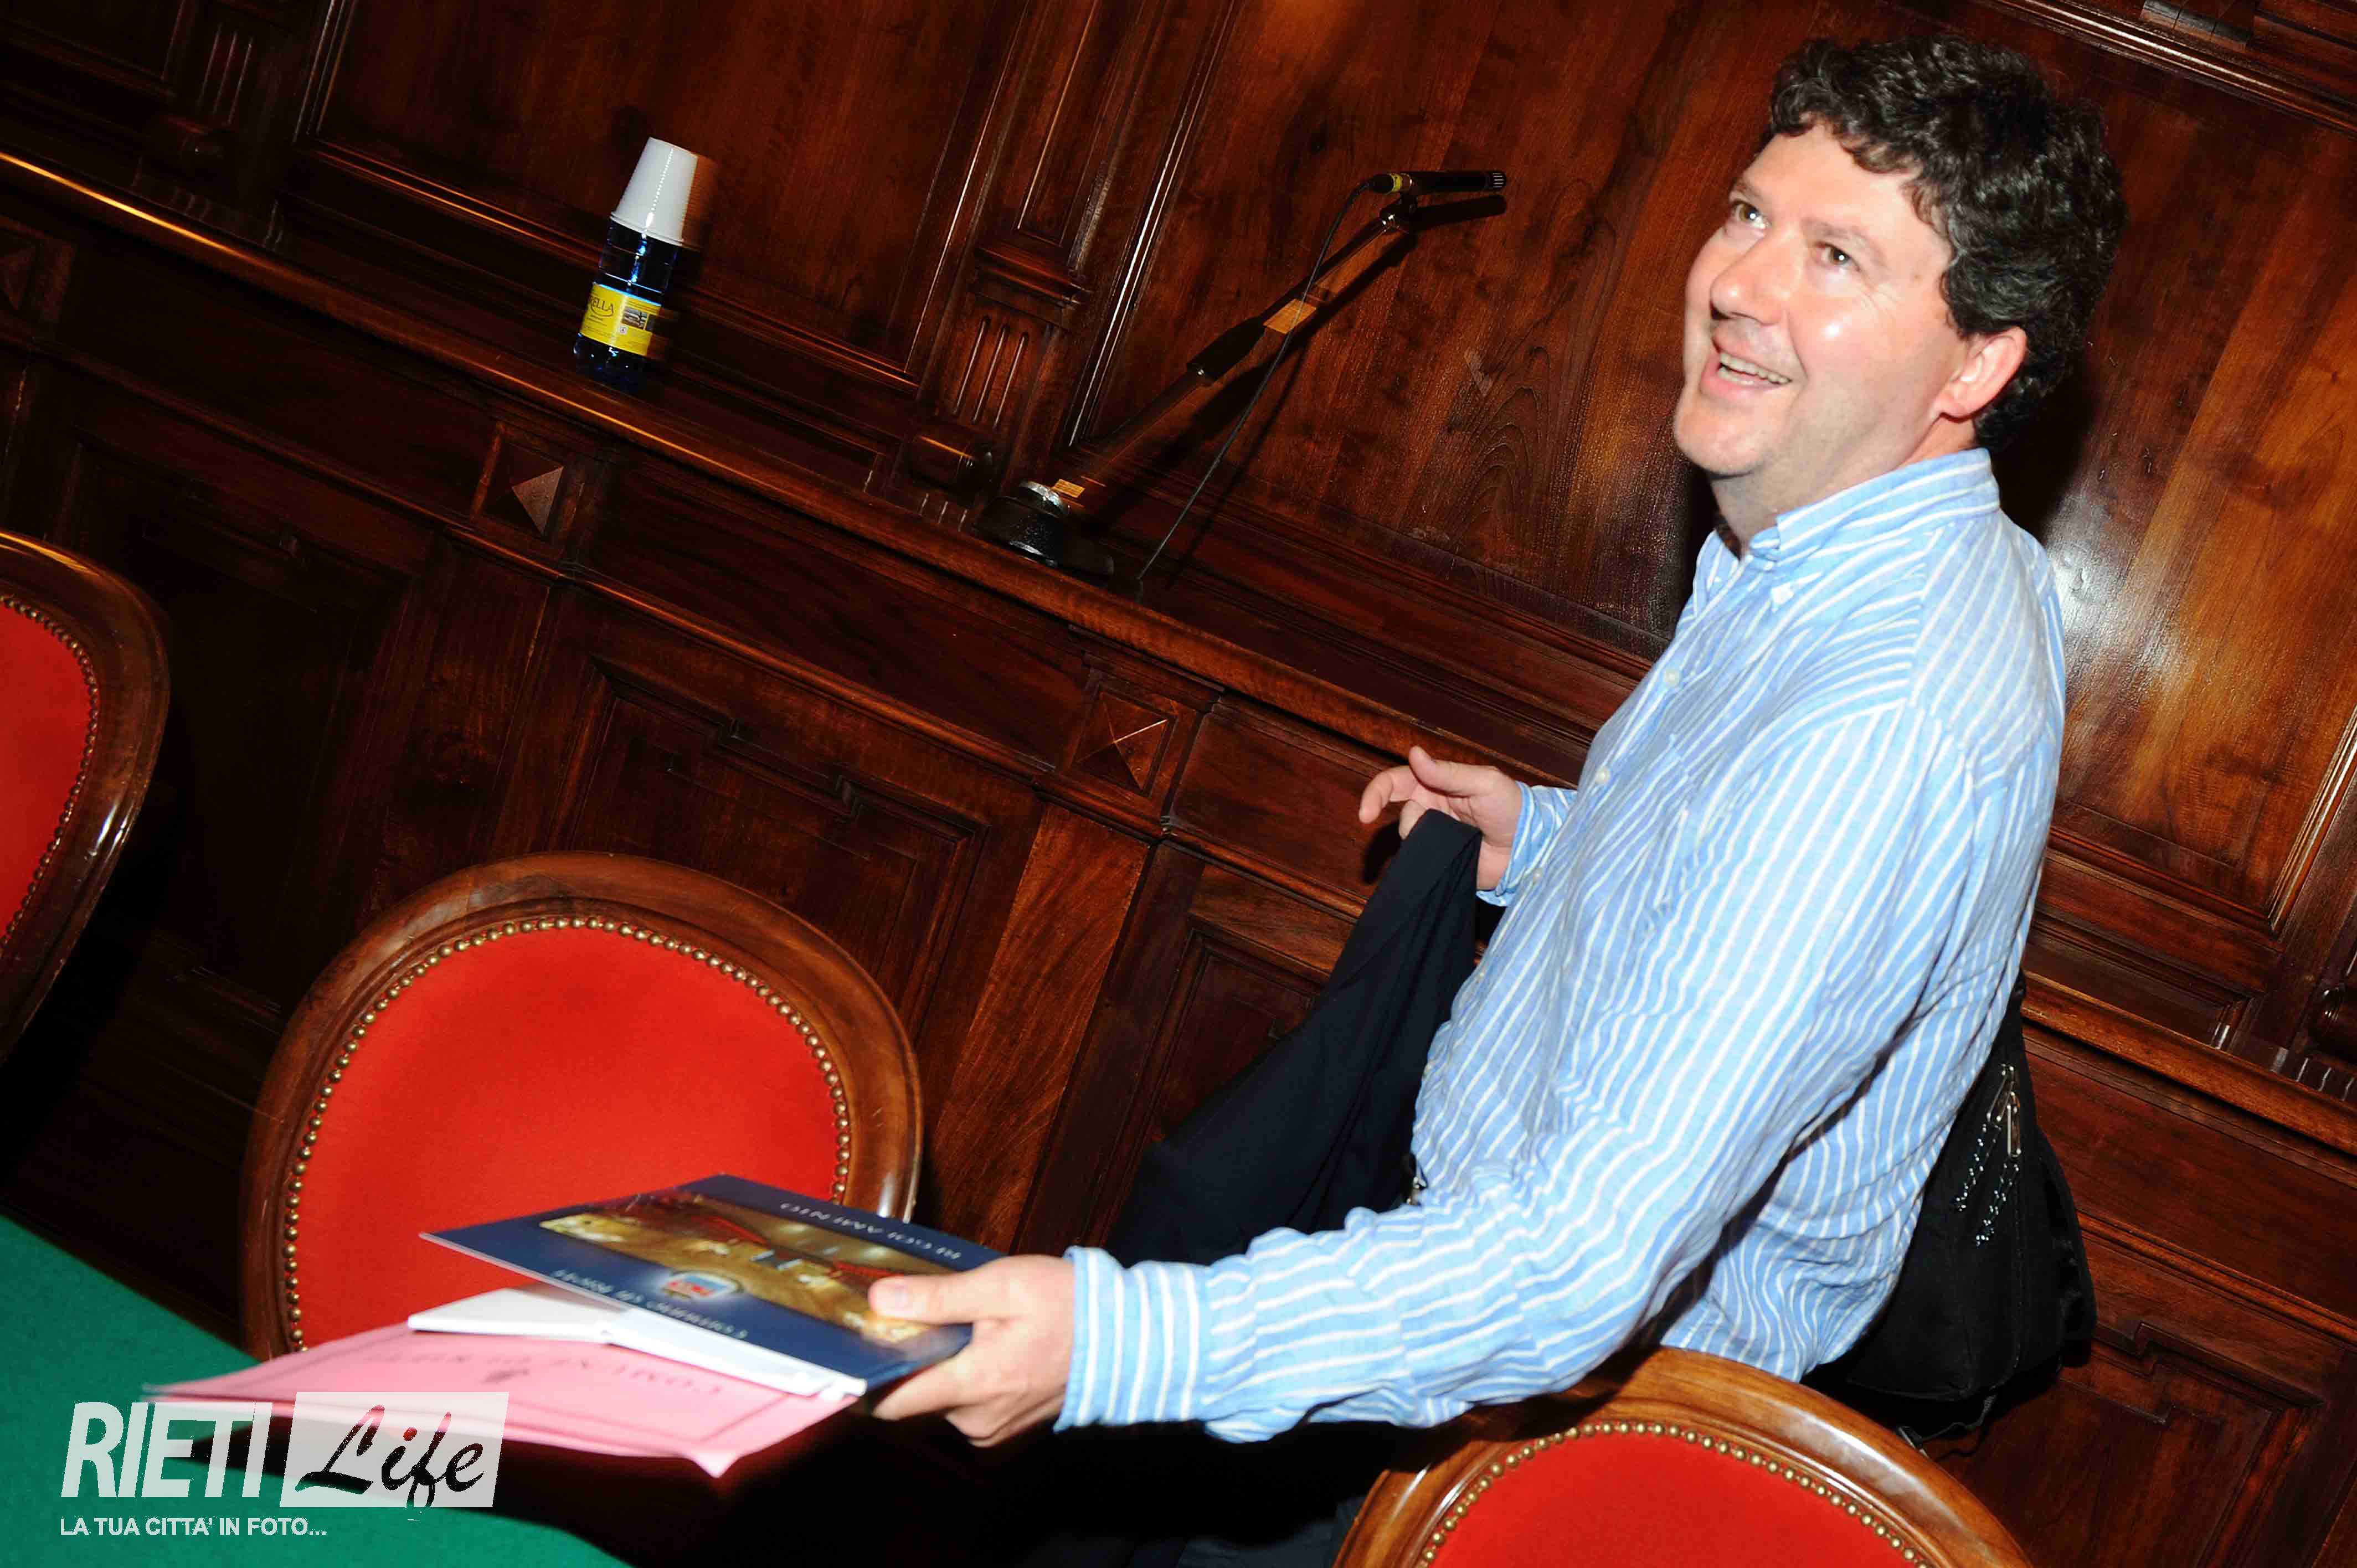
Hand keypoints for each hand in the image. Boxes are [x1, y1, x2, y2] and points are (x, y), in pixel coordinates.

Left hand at [867, 1256, 1072, 1446]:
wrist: (1125, 1337)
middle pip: (914, 1400)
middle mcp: (977, 1421)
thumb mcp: (1002, 1285)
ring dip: (940, 1371)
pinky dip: (965, 1382)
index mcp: (973, 1385)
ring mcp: (994, 1431)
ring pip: (940, 1403)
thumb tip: (880, 1300)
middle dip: (911, 1363)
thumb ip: (939, 1297)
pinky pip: (966, 1409)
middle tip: (919, 1320)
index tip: (850, 1355)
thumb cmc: (1065, 1305)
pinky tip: (985, 1349)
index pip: (892, 1404)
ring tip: (962, 1330)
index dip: (865, 1382)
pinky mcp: (1007, 1431)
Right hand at [1358, 745, 1521, 890]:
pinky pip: (1419, 858)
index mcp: (1436, 783)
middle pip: (1395, 808)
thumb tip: (1414, 753)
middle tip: (1391, 826)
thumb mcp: (1484, 782)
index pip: (1395, 781)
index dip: (1375, 793)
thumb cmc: (1512, 808)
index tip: (1365, 813)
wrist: (1529, 849)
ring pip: (1407, 835)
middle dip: (1391, 815)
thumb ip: (1448, 772)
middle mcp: (1429, 808)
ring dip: (1420, 835)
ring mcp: (1433, 834)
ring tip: (1452, 838)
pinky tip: (1444, 856)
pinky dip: (1424, 857)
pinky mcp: (1438, 859)